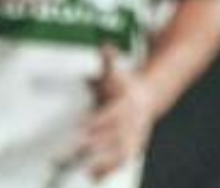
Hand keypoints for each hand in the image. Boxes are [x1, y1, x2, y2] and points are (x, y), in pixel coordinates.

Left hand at [78, 45, 154, 178]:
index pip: (110, 115)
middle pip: (111, 137)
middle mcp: (130, 122)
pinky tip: (93, 176)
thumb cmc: (124, 86)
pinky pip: (121, 161)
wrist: (149, 97)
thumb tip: (105, 45)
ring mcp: (133, 135)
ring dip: (101, 162)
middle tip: (71, 153)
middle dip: (92, 146)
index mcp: (125, 103)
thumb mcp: (116, 73)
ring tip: (83, 170)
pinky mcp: (132, 146)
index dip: (96, 123)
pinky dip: (108, 170)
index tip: (81, 129)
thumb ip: (109, 61)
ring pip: (118, 152)